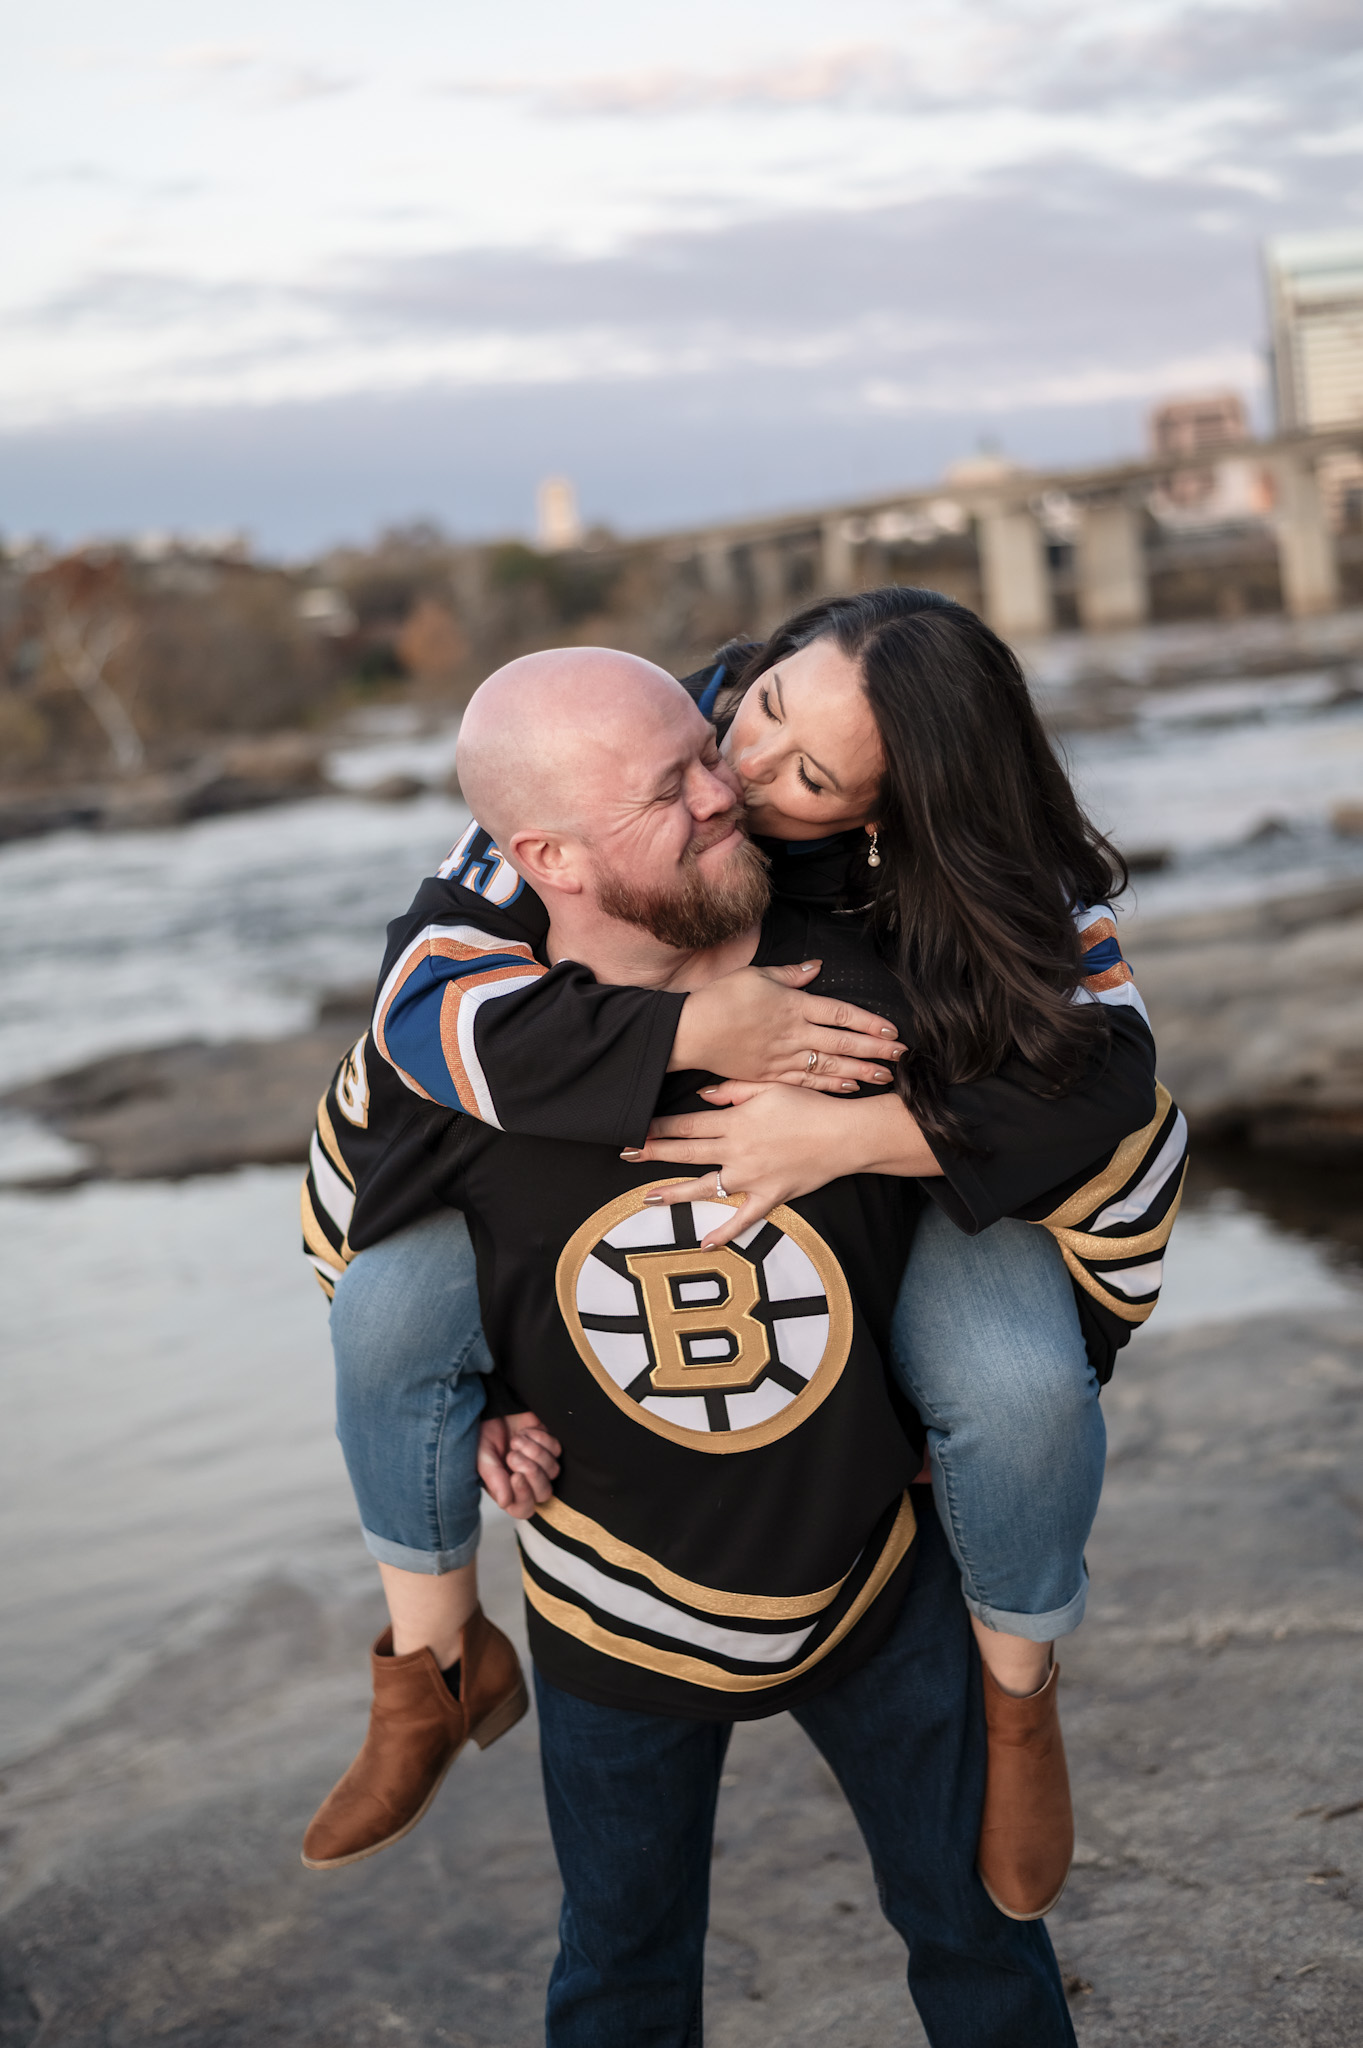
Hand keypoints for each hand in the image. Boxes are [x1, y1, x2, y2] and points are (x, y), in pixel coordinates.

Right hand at [477, 1412, 561, 1519]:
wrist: (495, 1407)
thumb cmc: (485, 1433)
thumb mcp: (482, 1456)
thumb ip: (493, 1479)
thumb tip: (505, 1502)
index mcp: (508, 1489)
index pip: (523, 1509)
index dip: (524, 1496)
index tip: (515, 1476)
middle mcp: (527, 1481)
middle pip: (544, 1493)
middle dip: (532, 1473)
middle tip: (513, 1455)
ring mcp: (541, 1464)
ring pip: (553, 1471)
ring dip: (534, 1453)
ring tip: (516, 1439)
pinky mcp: (551, 1446)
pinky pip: (556, 1450)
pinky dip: (540, 1438)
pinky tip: (526, 1431)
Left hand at [623, 1081, 939, 1245]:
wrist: (845, 1135)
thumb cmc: (809, 1106)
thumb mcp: (769, 1087)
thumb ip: (733, 1090)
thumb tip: (702, 1095)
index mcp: (734, 1122)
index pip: (687, 1125)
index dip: (659, 1127)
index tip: (635, 1128)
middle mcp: (737, 1151)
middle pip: (686, 1153)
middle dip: (654, 1153)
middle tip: (626, 1154)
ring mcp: (751, 1177)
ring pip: (706, 1187)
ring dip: (676, 1193)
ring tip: (649, 1198)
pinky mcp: (770, 1196)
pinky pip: (743, 1218)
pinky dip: (724, 1232)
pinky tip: (704, 1242)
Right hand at [668, 960, 903, 1091]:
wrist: (691, 1031)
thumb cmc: (720, 998)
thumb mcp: (756, 975)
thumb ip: (790, 974)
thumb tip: (816, 967)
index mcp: (794, 1006)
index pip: (841, 1014)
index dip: (869, 1023)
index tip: (891, 1031)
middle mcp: (794, 1034)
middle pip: (843, 1042)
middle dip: (875, 1050)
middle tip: (902, 1056)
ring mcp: (783, 1057)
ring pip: (830, 1065)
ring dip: (860, 1070)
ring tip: (884, 1076)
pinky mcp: (770, 1075)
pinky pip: (806, 1081)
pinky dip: (829, 1084)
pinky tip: (848, 1087)